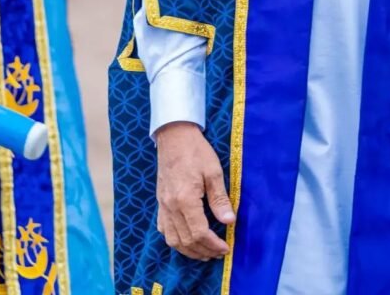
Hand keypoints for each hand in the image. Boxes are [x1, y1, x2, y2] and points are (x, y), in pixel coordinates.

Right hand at [156, 122, 234, 260]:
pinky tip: (185, 240)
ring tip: (204, 252)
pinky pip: (164, 229)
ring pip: (172, 239)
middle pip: (186, 240)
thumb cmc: (196, 151)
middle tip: (218, 252)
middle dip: (203, 250)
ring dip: (189, 250)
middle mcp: (171, 207)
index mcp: (185, 199)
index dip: (213, 244)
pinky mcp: (160, 203)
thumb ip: (219, 198)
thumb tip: (229, 221)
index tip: (226, 248)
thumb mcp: (213, 171)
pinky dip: (175, 240)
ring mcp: (163, 206)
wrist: (174, 137)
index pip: (199, 232)